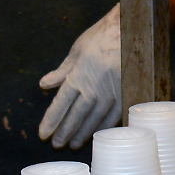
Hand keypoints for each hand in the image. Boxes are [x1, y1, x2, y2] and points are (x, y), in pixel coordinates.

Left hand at [38, 4, 120, 148]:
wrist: (130, 30)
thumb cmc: (101, 37)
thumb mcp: (76, 50)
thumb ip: (61, 70)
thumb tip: (44, 85)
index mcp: (78, 76)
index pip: (60, 104)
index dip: (51, 121)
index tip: (43, 134)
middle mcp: (93, 88)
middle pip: (76, 116)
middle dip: (65, 132)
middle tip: (57, 145)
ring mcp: (111, 92)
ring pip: (95, 119)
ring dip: (84, 133)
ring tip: (74, 144)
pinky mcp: (126, 92)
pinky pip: (114, 114)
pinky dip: (105, 126)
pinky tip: (99, 134)